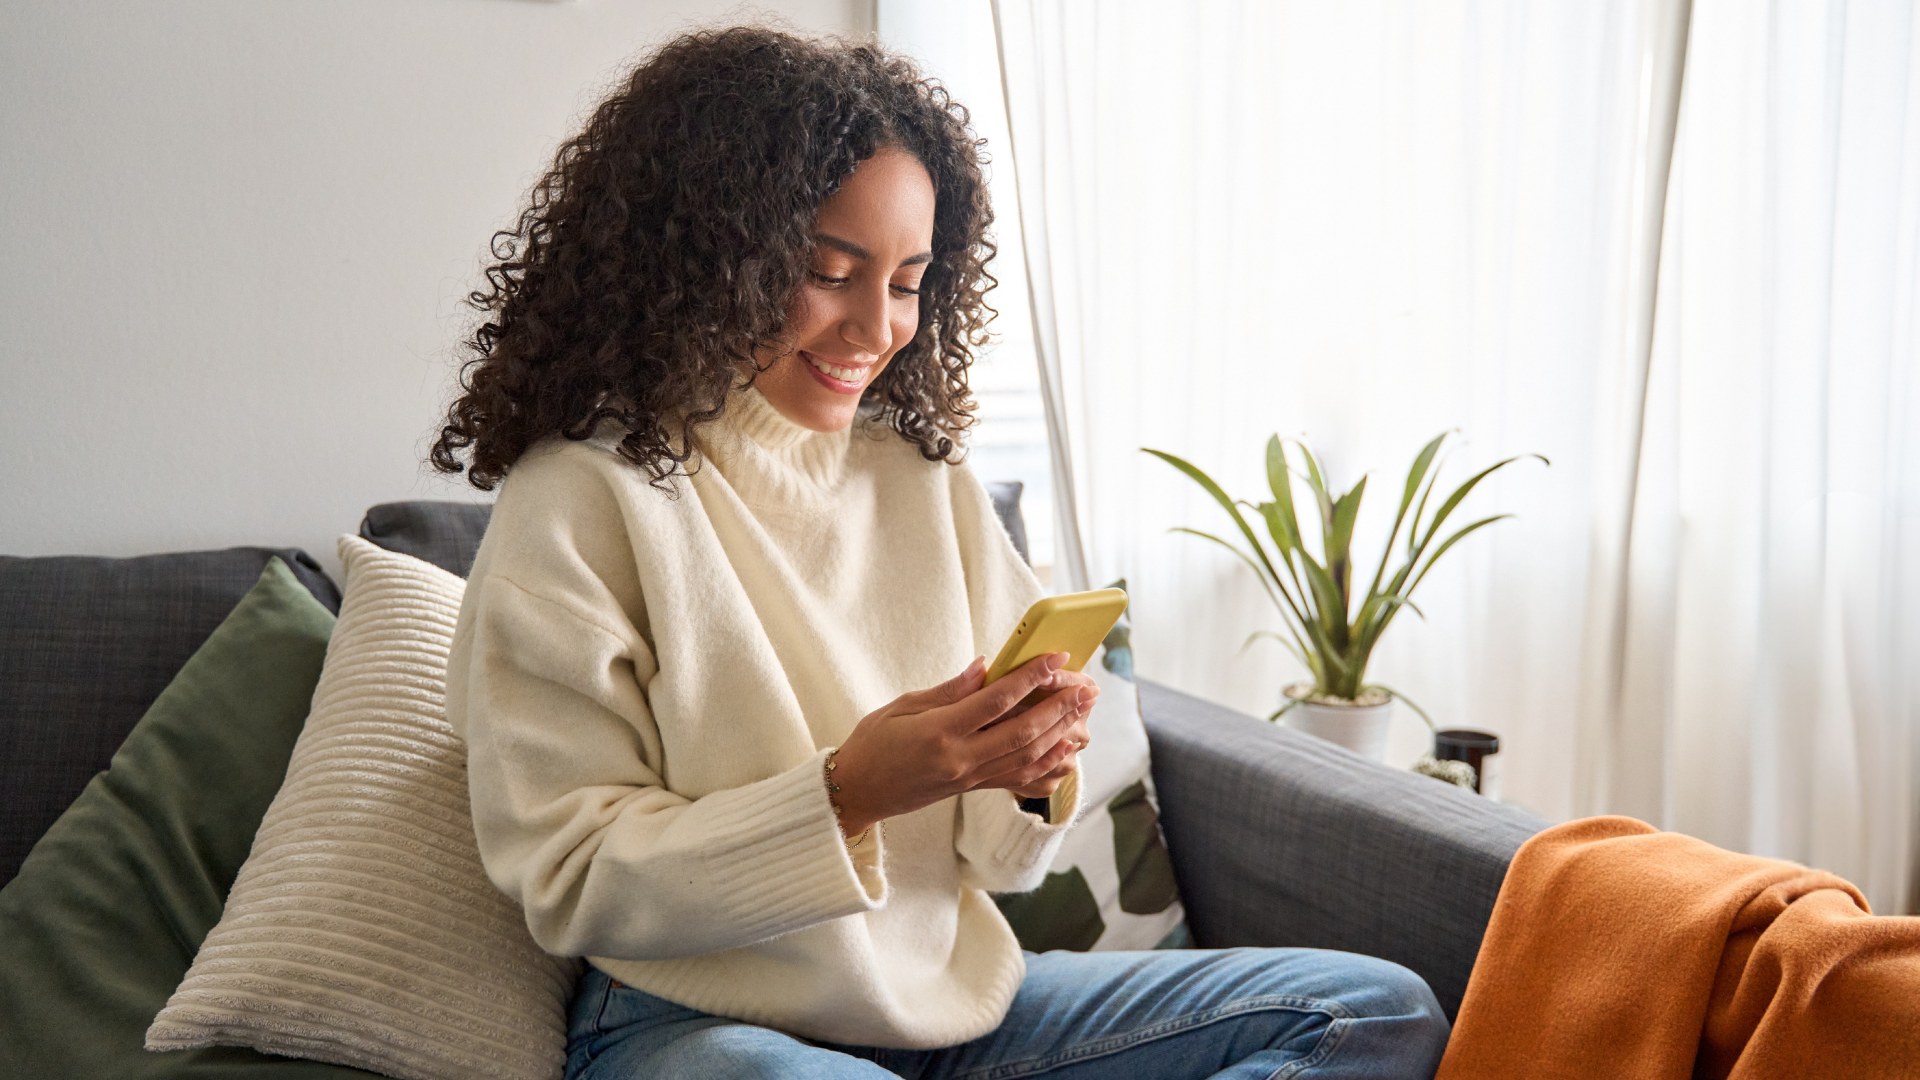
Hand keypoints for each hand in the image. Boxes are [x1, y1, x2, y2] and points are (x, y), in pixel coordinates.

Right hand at [829, 652, 1099, 834]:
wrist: (858, 792)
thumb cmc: (874, 743)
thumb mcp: (903, 705)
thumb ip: (949, 689)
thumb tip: (987, 667)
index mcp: (940, 732)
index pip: (996, 701)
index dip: (1030, 677)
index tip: (1055, 656)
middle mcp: (960, 759)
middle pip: (1022, 732)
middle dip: (1059, 708)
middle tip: (1085, 686)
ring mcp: (969, 778)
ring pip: (1027, 759)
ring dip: (1060, 735)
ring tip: (1084, 713)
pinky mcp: (972, 789)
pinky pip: (1018, 781)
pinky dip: (1047, 768)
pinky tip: (1067, 754)